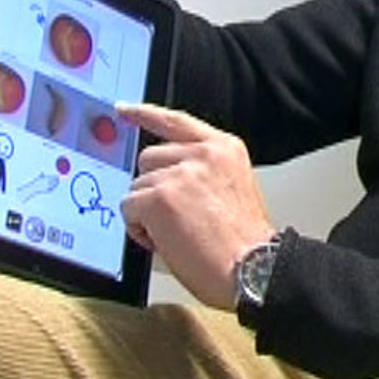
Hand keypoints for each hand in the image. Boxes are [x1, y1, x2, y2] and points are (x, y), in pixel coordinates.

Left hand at [118, 103, 276, 309]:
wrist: (254, 269)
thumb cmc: (245, 244)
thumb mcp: (232, 189)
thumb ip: (202, 172)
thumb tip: (164, 178)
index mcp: (224, 149)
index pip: (177, 121)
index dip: (146, 114)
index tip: (124, 109)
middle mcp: (203, 154)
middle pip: (149, 157)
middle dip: (152, 187)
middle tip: (173, 217)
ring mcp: (180, 174)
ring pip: (137, 185)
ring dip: (147, 212)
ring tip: (176, 233)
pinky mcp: (160, 197)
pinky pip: (129, 208)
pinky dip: (138, 229)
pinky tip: (164, 241)